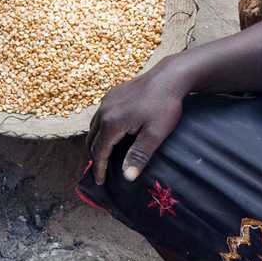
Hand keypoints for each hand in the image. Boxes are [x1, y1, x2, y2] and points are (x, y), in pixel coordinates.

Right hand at [86, 59, 188, 184]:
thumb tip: (127, 177)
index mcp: (111, 123)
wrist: (169, 77)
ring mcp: (107, 101)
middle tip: (100, 171)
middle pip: (92, 140)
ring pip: (94, 127)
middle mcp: (104, 111)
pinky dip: (101, 130)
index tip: (100, 182)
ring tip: (103, 156)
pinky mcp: (112, 94)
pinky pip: (100, 116)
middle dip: (94, 157)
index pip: (99, 152)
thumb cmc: (164, 107)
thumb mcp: (154, 135)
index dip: (99, 169)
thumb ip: (138, 156)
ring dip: (96, 143)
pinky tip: (110, 134)